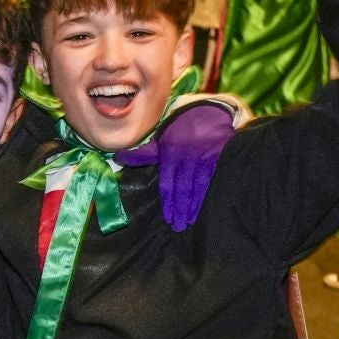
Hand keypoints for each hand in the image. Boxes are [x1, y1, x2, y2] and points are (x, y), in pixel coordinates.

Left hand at [115, 101, 235, 232]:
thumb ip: (142, 154)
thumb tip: (119, 158)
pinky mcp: (219, 155)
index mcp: (170, 153)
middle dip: (180, 208)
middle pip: (182, 187)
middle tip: (179, 226)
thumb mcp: (160, 141)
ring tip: (191, 221)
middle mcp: (186, 156)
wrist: (206, 112)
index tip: (168, 217)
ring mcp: (204, 156)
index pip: (167, 182)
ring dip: (194, 205)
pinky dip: (210, 192)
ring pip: (198, 185)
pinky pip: (214, 176)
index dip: (168, 201)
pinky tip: (208, 205)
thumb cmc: (180, 131)